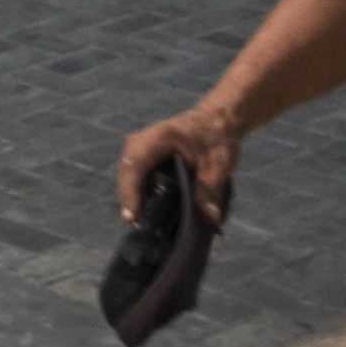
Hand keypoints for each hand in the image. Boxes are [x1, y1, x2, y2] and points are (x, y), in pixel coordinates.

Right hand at [116, 105, 239, 225]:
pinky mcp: (141, 156)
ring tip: (145, 221)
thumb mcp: (219, 163)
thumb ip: (211, 189)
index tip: (132, 218)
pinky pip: (133, 176)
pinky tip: (149, 208)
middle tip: (141, 226)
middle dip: (130, 200)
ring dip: (133, 198)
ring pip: (127, 176)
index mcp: (158, 137)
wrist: (216, 120)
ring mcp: (137, 148)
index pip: (135, 165)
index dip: (131, 192)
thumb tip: (209, 217)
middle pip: (126, 173)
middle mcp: (140, 141)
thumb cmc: (216, 137)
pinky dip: (138, 193)